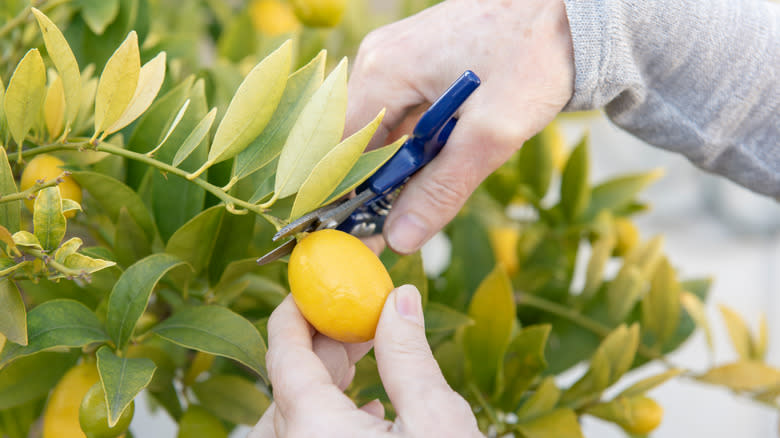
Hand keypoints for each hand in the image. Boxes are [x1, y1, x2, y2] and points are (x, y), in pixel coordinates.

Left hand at [248, 285, 481, 436]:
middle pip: (286, 384)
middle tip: (357, 322)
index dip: (293, 313)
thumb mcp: (437, 421)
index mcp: (313, 430)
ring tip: (365, 361)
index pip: (283, 353)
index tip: (310, 289)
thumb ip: (409, 354)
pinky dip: (327, 417)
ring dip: (323, 383)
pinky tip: (369, 410)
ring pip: (292, 416)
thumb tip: (400, 298)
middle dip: (319, 346)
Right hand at [346, 0, 573, 253]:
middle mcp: (380, 60)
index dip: (344, 196)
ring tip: (427, 191)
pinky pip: (401, 114)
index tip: (359, 236)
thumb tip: (398, 239)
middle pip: (357, 140)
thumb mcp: (491, 133)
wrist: (569, 12)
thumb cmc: (533, 58)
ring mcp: (398, 58)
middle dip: (375, 185)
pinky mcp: (419, 63)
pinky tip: (440, 156)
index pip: (339, 147)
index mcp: (384, 71)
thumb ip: (441, 189)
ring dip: (399, 165)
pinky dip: (415, 144)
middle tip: (396, 228)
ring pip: (381, 129)